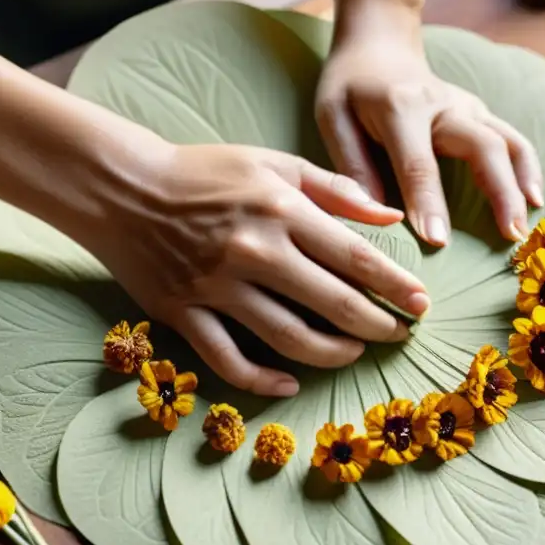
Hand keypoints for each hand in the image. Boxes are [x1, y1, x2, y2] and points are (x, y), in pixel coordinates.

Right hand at [87, 143, 430, 396]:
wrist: (123, 188)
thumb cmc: (205, 172)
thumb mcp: (274, 164)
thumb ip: (335, 189)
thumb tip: (391, 214)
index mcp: (281, 210)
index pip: (355, 258)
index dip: (395, 287)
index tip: (421, 305)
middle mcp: (254, 251)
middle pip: (332, 304)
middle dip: (376, 326)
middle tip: (399, 335)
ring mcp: (217, 287)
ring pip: (288, 338)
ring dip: (332, 353)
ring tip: (354, 353)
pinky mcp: (185, 313)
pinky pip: (229, 360)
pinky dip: (263, 378)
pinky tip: (291, 381)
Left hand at [315, 0, 543, 246]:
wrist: (379, 42)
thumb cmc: (349, 84)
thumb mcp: (332, 116)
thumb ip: (351, 165)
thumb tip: (374, 214)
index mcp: (400, 107)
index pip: (418, 163)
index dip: (428, 203)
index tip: (438, 241)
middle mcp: (443, 105)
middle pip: (482, 147)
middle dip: (499, 193)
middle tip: (508, 236)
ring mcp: (467, 107)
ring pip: (507, 142)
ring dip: (521, 184)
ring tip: (526, 226)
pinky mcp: (480, 112)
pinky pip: (512, 140)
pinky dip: (528, 169)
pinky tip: (534, 199)